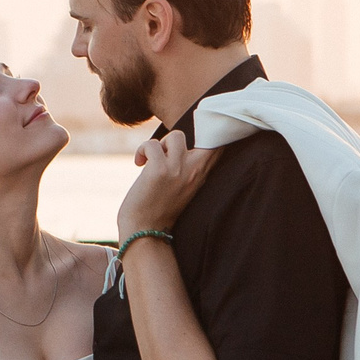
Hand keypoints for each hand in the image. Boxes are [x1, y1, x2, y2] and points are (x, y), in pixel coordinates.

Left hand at [117, 128, 220, 242]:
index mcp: (203, 174)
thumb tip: (180, 141)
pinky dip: (142, 150)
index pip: (220, 145)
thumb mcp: (183, 186)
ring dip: (160, 144)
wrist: (144, 230)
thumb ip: (188, 166)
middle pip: (208, 134)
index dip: (213, 131)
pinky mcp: (160, 170)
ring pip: (176, 135)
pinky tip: (139, 163)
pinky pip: (151, 144)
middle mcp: (196, 170)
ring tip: (152, 160)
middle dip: (190, 133)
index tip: (200, 130)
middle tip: (168, 149)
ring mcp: (179, 170)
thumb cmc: (160, 207)